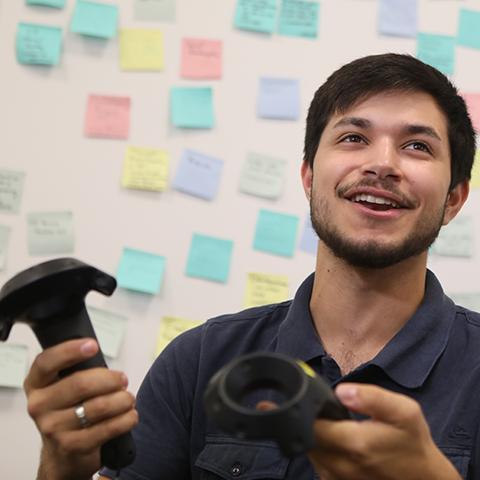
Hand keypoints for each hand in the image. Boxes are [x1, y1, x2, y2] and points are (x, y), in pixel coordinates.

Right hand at [23, 338, 137, 479]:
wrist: (64, 453)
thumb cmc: (71, 408)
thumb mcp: (64, 385)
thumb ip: (76, 368)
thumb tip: (98, 353)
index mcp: (36, 384)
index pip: (46, 362)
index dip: (70, 351)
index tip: (93, 345)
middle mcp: (39, 405)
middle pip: (80, 383)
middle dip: (110, 379)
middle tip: (123, 379)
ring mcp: (53, 428)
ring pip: (99, 406)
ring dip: (122, 399)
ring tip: (128, 398)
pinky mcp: (71, 446)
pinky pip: (107, 428)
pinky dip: (126, 419)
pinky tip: (130, 415)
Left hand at [308, 383, 460, 479]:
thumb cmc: (413, 443)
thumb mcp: (403, 411)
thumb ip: (371, 397)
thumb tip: (341, 391)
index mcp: (355, 444)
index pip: (312, 425)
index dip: (311, 410)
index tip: (318, 402)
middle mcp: (343, 466)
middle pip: (308, 439)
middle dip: (313, 423)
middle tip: (328, 413)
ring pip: (312, 454)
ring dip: (318, 439)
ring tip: (336, 428)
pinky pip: (321, 467)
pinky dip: (324, 454)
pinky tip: (339, 444)